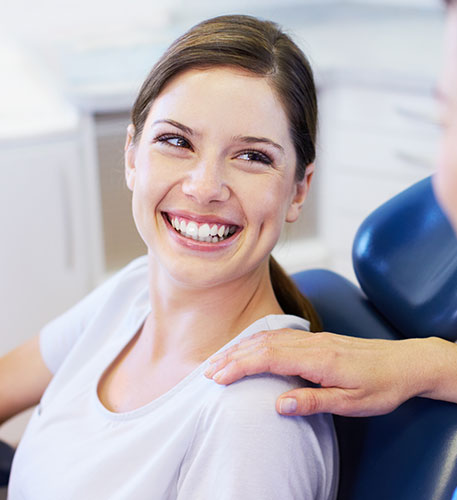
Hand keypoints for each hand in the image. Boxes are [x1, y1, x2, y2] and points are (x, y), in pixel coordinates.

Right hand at [204, 329, 445, 416]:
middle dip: (232, 355)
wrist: (405, 362)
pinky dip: (257, 340)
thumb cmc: (381, 386)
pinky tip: (249, 347)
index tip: (217, 378)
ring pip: (268, 336)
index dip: (240, 366)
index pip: (268, 358)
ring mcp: (313, 338)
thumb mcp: (352, 403)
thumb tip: (278, 405)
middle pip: (262, 343)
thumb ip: (315, 401)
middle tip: (207, 370)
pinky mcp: (316, 339)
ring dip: (241, 346)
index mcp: (319, 359)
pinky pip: (279, 335)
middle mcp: (312, 343)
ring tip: (220, 359)